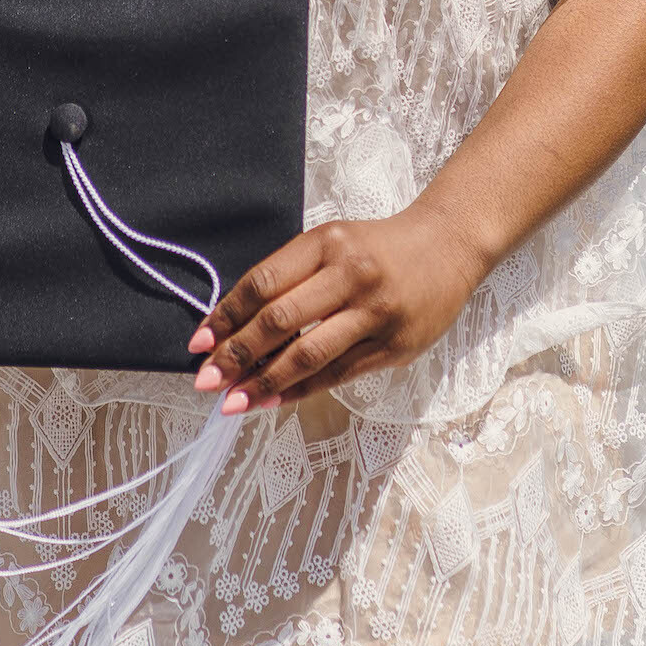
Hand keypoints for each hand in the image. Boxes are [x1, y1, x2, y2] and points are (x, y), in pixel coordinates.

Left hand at [188, 205, 483, 415]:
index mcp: (327, 243)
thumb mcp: (333, 244)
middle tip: (207, 380)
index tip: (199, 342)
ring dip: (264, 382)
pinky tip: (272, 402)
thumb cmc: (378, 247)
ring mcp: (375, 313)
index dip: (226, 316)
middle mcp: (350, 275)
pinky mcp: (394, 345)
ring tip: (232, 402)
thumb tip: (238, 325)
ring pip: (308, 354)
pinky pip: (337, 374)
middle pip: (280, 320)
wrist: (446, 247)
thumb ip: (292, 277)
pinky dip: (300, 390)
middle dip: (236, 354)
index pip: (264, 283)